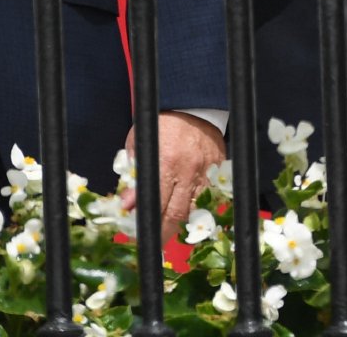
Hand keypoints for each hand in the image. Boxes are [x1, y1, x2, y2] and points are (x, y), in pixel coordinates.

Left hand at [123, 112, 225, 242]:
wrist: (192, 105)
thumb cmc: (161, 124)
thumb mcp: (140, 143)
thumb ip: (135, 174)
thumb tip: (127, 205)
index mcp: (166, 161)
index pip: (155, 203)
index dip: (147, 224)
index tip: (139, 234)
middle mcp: (188, 170)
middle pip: (176, 214)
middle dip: (163, 233)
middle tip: (154, 242)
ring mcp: (206, 171)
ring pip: (195, 211)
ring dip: (181, 225)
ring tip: (170, 230)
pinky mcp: (219, 170)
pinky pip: (209, 199)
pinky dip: (198, 210)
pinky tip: (188, 215)